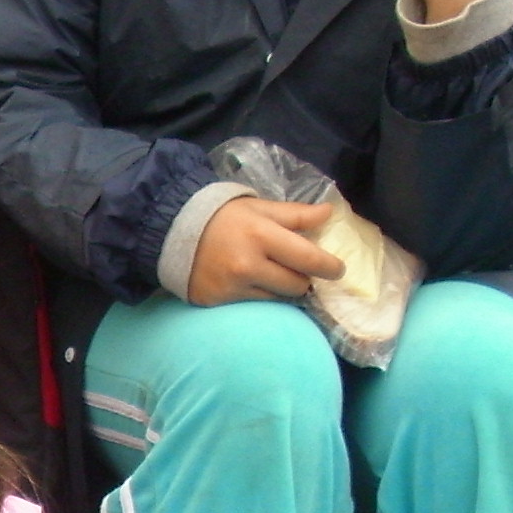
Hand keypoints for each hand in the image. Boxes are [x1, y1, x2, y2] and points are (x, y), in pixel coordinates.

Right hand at [187, 197, 343, 305]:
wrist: (173, 231)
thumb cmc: (223, 216)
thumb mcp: (259, 207)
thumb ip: (296, 214)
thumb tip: (330, 213)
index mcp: (261, 235)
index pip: (308, 257)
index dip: (329, 266)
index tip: (339, 269)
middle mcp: (248, 264)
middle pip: (297, 285)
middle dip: (305, 278)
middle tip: (302, 270)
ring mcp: (233, 286)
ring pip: (279, 299)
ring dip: (284, 289)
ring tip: (276, 275)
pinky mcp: (220, 301)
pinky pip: (256, 305)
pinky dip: (261, 296)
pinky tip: (254, 284)